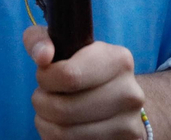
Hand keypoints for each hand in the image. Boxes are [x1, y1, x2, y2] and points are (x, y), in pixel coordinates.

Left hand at [22, 26, 146, 139]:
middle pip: (64, 109)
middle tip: (41, 97)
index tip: (43, 76)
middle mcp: (129, 93)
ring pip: (66, 134)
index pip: (69, 75)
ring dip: (46, 124)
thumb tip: (42, 56)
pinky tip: (62, 127)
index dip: (45, 78)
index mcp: (118, 60)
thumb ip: (40, 40)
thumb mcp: (63, 44)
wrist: (121, 97)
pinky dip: (57, 139)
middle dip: (41, 103)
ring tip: (48, 113)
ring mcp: (129, 124)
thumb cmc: (82, 67)